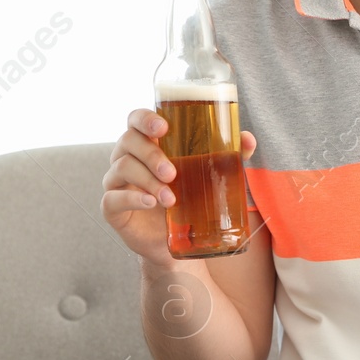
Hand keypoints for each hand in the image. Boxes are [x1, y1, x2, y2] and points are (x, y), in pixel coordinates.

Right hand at [102, 107, 256, 262]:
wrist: (179, 241)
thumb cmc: (190, 197)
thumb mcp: (210, 175)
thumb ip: (228, 155)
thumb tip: (247, 138)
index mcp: (147, 142)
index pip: (136, 119)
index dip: (145, 119)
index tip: (164, 128)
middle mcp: (126, 157)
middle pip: (128, 141)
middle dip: (151, 154)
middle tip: (172, 172)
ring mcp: (116, 181)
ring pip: (123, 167)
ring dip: (148, 180)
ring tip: (170, 198)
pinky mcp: (111, 207)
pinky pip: (113, 198)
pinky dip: (133, 198)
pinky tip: (151, 203)